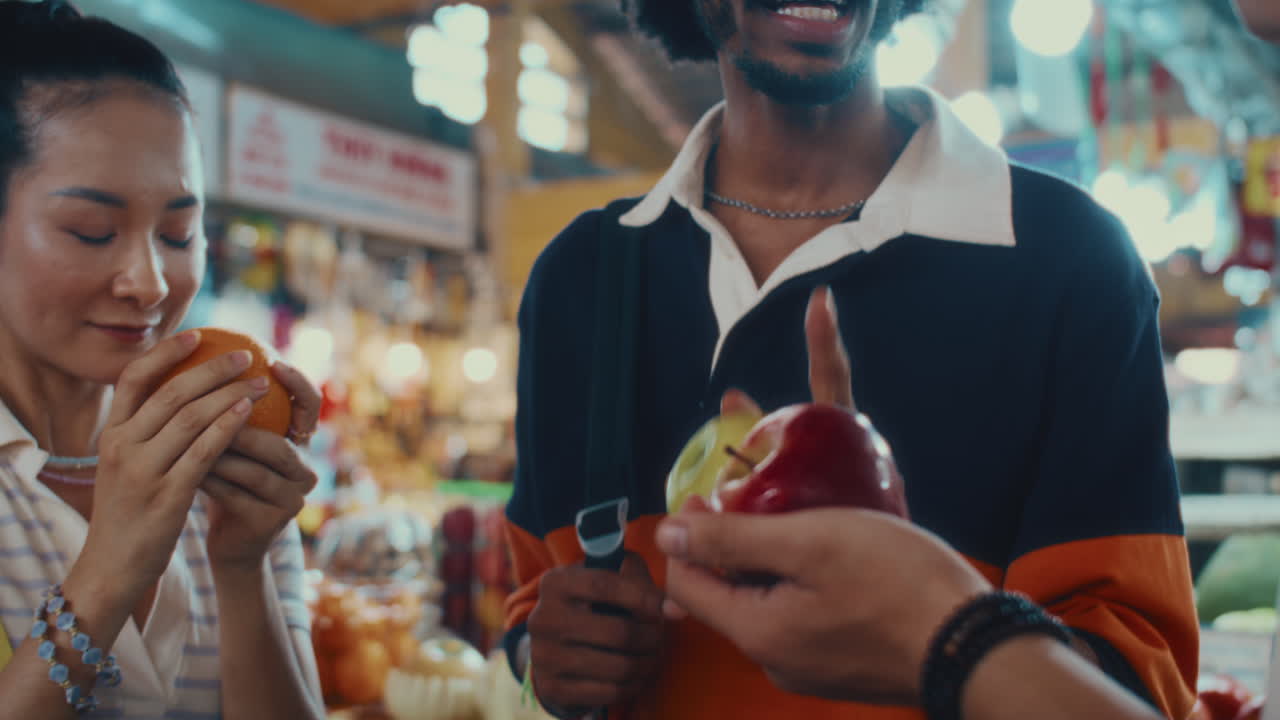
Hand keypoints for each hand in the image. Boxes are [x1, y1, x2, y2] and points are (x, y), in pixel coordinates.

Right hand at [84, 330, 266, 594]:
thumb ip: (143, 432)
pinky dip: (227, 427)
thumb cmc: (127, 511)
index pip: (132, 379)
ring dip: (230, 394)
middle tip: (245, 355)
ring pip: (192, 419)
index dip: (165, 353)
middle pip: (171, 393)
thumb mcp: (124, 466)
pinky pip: (203, 452)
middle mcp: (122, 447)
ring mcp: (143, 471)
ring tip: (260, 382)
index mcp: (109, 434)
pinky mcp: (167, 496)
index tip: (197, 335)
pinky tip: (248, 414)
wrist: (112, 566)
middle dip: (213, 369)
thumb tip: (180, 394)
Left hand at [201, 361, 319, 571]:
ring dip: (218, 454)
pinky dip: (209, 479)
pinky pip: (237, 495)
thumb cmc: (224, 479)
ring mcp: (293, 499)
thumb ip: (227, 407)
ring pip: (255, 470)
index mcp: (300, 443)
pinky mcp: (273, 522)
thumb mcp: (230, 440)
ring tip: (183, 440)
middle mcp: (305, 470)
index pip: (310, 405)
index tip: (270, 361)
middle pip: (279, 443)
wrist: (230, 539)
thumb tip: (198, 347)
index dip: (298, 383)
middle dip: (240, 426)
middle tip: (207, 406)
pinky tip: (181, 469)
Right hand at [526, 554, 664, 713]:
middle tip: (659, 637)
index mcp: (555, 583)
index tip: (663, 607)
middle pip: (617, 632)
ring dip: (646, 663)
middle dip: (650, 637)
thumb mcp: (609, 576)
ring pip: (618, 667)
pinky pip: (609, 692)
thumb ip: (638, 579)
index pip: (603, 585)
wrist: (556, 643)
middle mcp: (543, 618)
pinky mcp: (552, 688)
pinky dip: (632, 685)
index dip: (640, 597)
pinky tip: (636, 675)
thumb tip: (672, 607)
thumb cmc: (594, 602)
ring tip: (652, 655)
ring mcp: (544, 656)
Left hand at [657, 503, 990, 704]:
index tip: (710, 492)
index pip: (686, 584)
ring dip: (767, 560)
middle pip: (725, 595)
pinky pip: (799, 617)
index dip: (687, 533)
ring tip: (797, 517)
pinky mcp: (840, 666)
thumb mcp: (810, 542)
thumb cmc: (898, 584)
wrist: (976, 645)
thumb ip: (731, 539)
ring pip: (765, 603)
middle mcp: (775, 660)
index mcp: (757, 632)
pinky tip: (829, 553)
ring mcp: (809, 669)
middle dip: (729, 543)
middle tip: (756, 495)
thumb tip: (668, 532)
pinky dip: (799, 582)